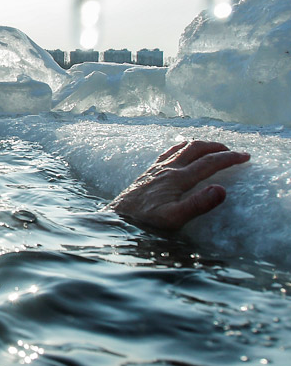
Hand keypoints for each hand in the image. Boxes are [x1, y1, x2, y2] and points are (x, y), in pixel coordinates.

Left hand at [108, 140, 248, 230]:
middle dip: (216, 147)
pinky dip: (181, 147)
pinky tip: (181, 151)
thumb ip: (198, 204)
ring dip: (200, 144)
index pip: (209, 163)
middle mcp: (167, 169)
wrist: (119, 218)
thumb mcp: (174, 218)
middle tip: (232, 151)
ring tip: (212, 147)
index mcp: (177, 179)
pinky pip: (168, 152)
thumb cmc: (146, 221)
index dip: (229, 158)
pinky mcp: (148, 172)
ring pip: (181, 147)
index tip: (245, 157)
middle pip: (196, 149)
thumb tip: (221, 190)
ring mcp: (156, 169)